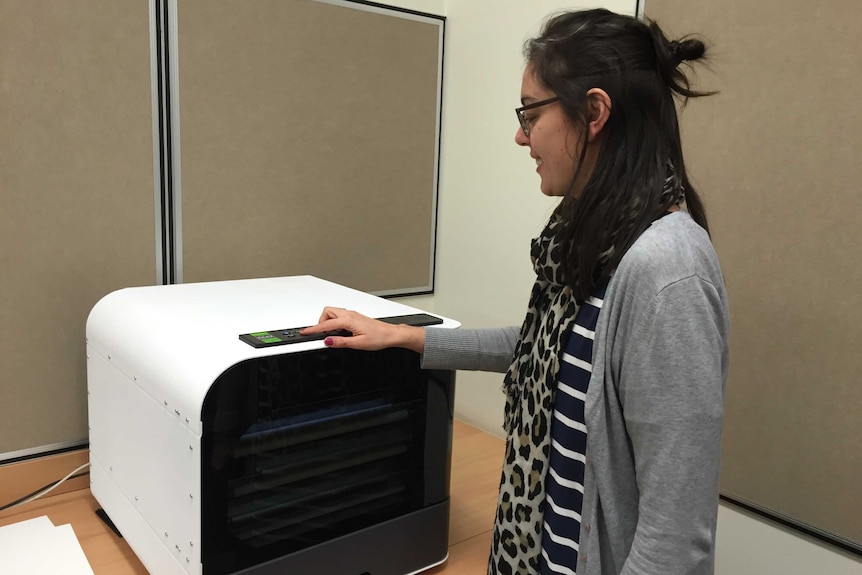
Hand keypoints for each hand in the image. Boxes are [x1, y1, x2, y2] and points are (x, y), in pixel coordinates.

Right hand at [300, 307, 425, 352]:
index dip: (313, 329)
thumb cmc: (379, 338)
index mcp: (348, 320)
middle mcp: (350, 314)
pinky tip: (340, 332)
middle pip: (327, 312)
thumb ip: (340, 342)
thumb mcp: (358, 344)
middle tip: (321, 334)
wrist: (391, 335)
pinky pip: (340, 316)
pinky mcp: (355, 317)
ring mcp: (353, 314)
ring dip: (328, 322)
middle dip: (321, 322)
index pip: (325, 324)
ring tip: (331, 334)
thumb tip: (327, 341)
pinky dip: (335, 322)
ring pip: (333, 313)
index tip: (304, 332)